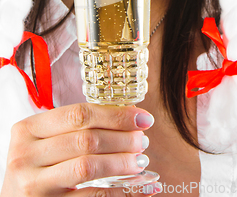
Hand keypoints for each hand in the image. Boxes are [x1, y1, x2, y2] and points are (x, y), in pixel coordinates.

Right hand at [1, 103, 158, 195]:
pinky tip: (139, 186)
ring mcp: (33, 184)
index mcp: (29, 128)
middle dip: (122, 139)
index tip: (142, 118)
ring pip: (87, 167)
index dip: (115, 115)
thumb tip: (130, 117)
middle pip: (86, 140)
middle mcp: (26, 154)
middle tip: (143, 141)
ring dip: (121, 163)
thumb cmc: (38, 166)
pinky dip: (120, 192)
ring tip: (140, 161)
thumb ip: (77, 128)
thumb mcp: (48, 141)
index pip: (79, 114)